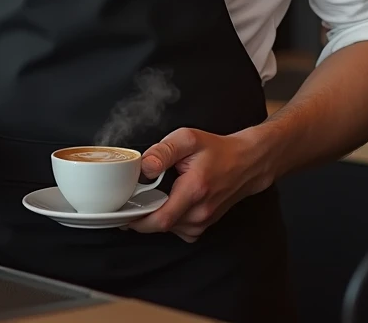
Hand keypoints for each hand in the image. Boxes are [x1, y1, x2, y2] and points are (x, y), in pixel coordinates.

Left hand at [128, 126, 273, 242]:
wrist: (245, 163)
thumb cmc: (216, 149)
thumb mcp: (188, 139)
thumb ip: (163, 151)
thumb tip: (144, 167)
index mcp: (194, 190)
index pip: (160, 219)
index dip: (137, 220)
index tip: (122, 211)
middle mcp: (200, 212)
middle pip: (161, 226)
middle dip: (141, 216)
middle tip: (129, 200)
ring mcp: (204, 222)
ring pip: (169, 229)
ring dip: (155, 216)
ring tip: (151, 196)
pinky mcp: (204, 225)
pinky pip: (179, 229)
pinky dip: (169, 219)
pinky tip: (169, 202)